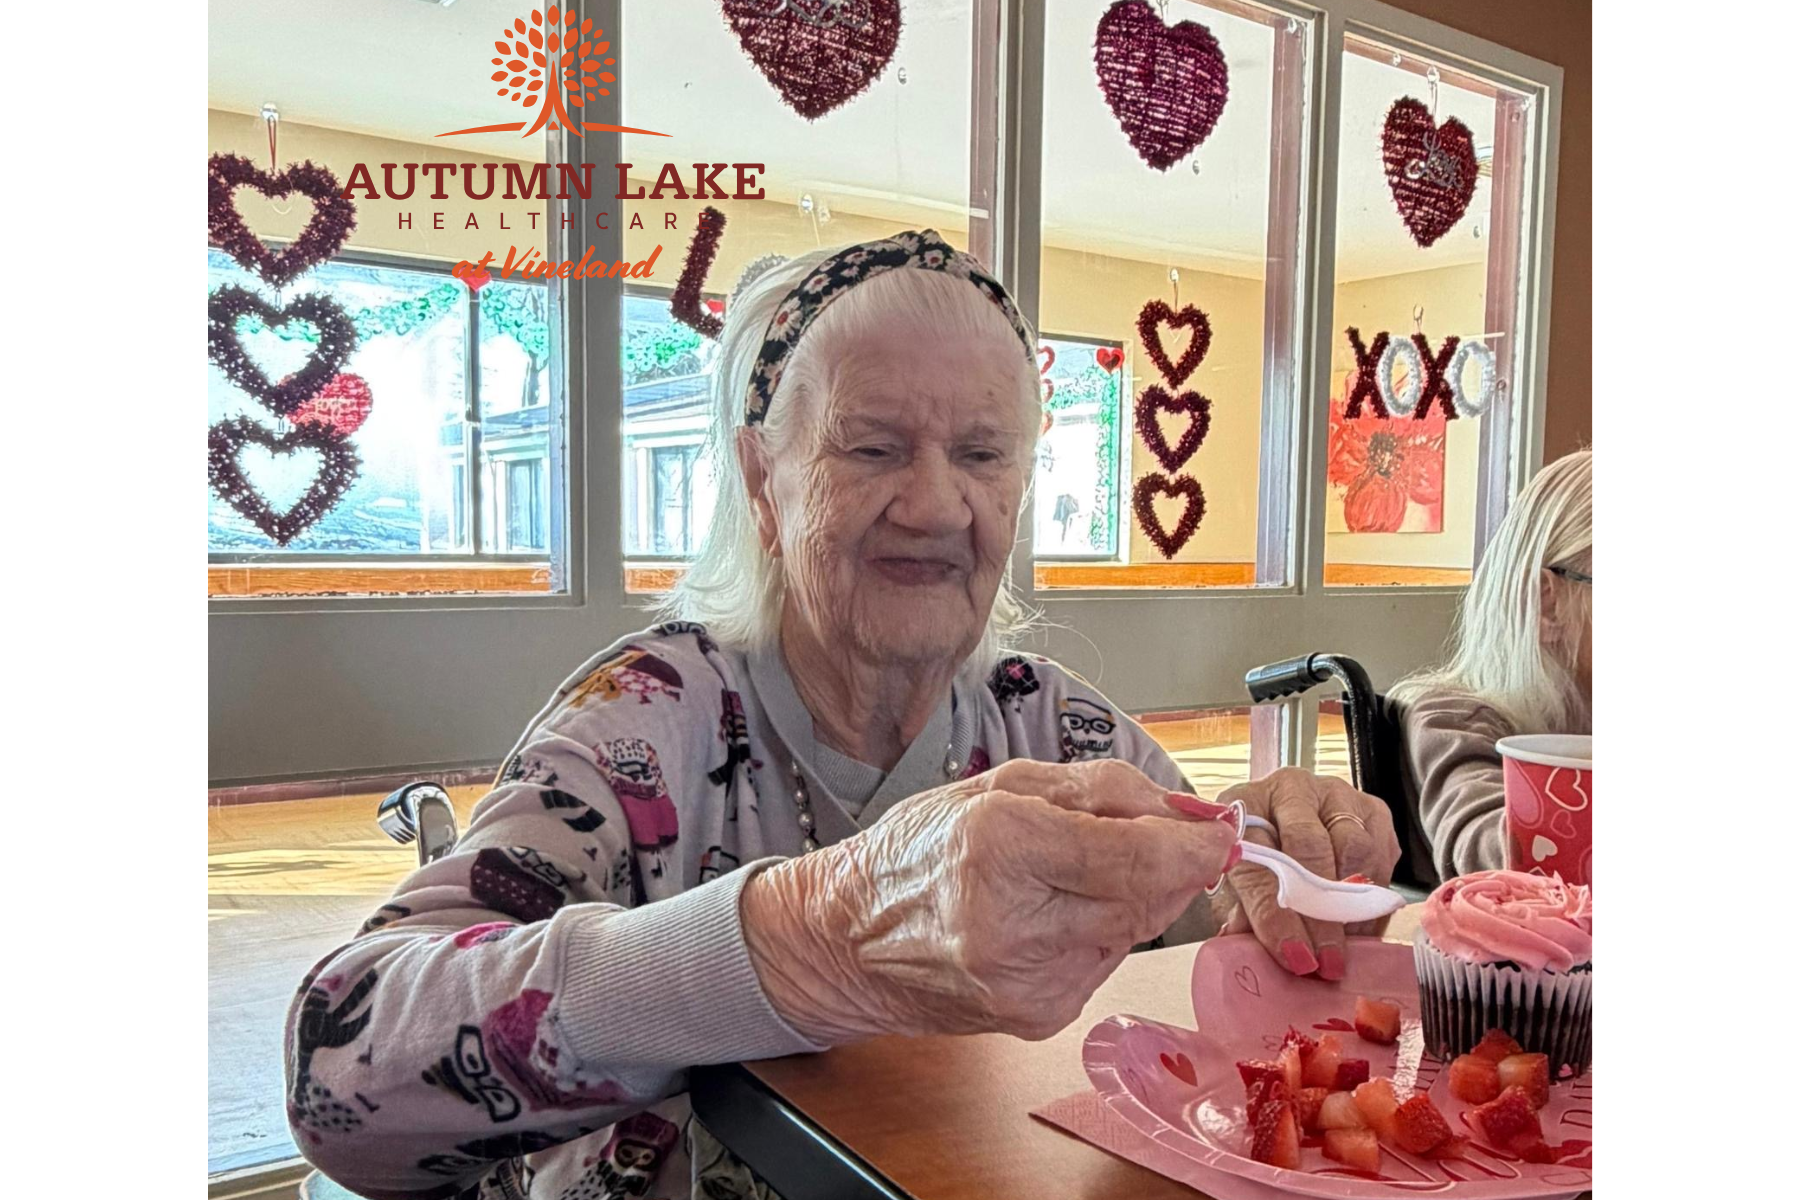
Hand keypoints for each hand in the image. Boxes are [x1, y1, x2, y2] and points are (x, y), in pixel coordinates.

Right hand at [741, 758, 1239, 1043]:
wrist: (848, 938)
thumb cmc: (920, 850)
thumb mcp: (1003, 784)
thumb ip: (1106, 790)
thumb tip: (1192, 814)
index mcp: (999, 846)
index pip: (1137, 855)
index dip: (1193, 843)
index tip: (1218, 829)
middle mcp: (1013, 924)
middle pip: (1145, 895)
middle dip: (1164, 863)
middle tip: (1147, 835)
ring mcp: (1027, 981)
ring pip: (1133, 930)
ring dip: (1127, 896)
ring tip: (1070, 874)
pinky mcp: (1039, 1016)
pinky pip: (1105, 961)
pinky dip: (1098, 932)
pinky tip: (1051, 916)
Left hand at [1209, 768, 1400, 980]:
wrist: (1291, 821)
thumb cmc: (1260, 858)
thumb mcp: (1240, 882)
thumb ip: (1243, 911)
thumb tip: (1242, 947)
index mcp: (1242, 804)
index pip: (1259, 861)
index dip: (1276, 915)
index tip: (1294, 955)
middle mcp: (1289, 788)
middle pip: (1308, 851)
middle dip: (1320, 916)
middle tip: (1326, 960)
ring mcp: (1334, 793)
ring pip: (1353, 848)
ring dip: (1352, 906)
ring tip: (1347, 945)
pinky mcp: (1371, 807)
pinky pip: (1382, 853)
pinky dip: (1375, 895)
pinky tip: (1364, 922)